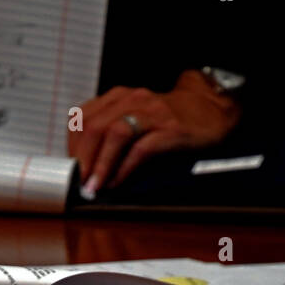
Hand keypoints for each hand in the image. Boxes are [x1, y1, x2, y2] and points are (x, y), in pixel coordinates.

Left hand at [67, 70, 240, 195]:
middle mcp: (133, 100)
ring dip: (101, 164)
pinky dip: (126, 167)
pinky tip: (119, 182)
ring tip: (95, 186)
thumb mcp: (135, 120)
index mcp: (119, 97)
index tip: (72, 169)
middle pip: (95, 126)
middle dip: (83, 158)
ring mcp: (153, 114)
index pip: (82, 118)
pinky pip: (142, 148)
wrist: (211, 109)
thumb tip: (88, 169)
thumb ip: (112, 136)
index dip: (72, 146)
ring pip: (115, 133)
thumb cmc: (169, 119)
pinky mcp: (171, 130)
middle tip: (80, 183)